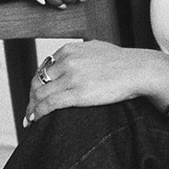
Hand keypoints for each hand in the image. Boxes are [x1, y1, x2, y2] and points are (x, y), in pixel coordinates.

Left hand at [24, 42, 167, 124]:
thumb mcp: (96, 48)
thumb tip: (70, 59)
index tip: (35, 95)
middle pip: (38, 81)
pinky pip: (49, 104)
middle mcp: (67, 61)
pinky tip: (36, 119)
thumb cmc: (122, 62)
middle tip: (29, 110)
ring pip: (40, 94)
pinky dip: (38, 112)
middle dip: (31, 97)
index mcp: (69, 50)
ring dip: (32, 108)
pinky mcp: (77, 93)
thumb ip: (80, 53)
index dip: (37, 84)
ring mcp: (71, 77)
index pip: (43, 69)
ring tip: (30, 118)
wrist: (138, 69)